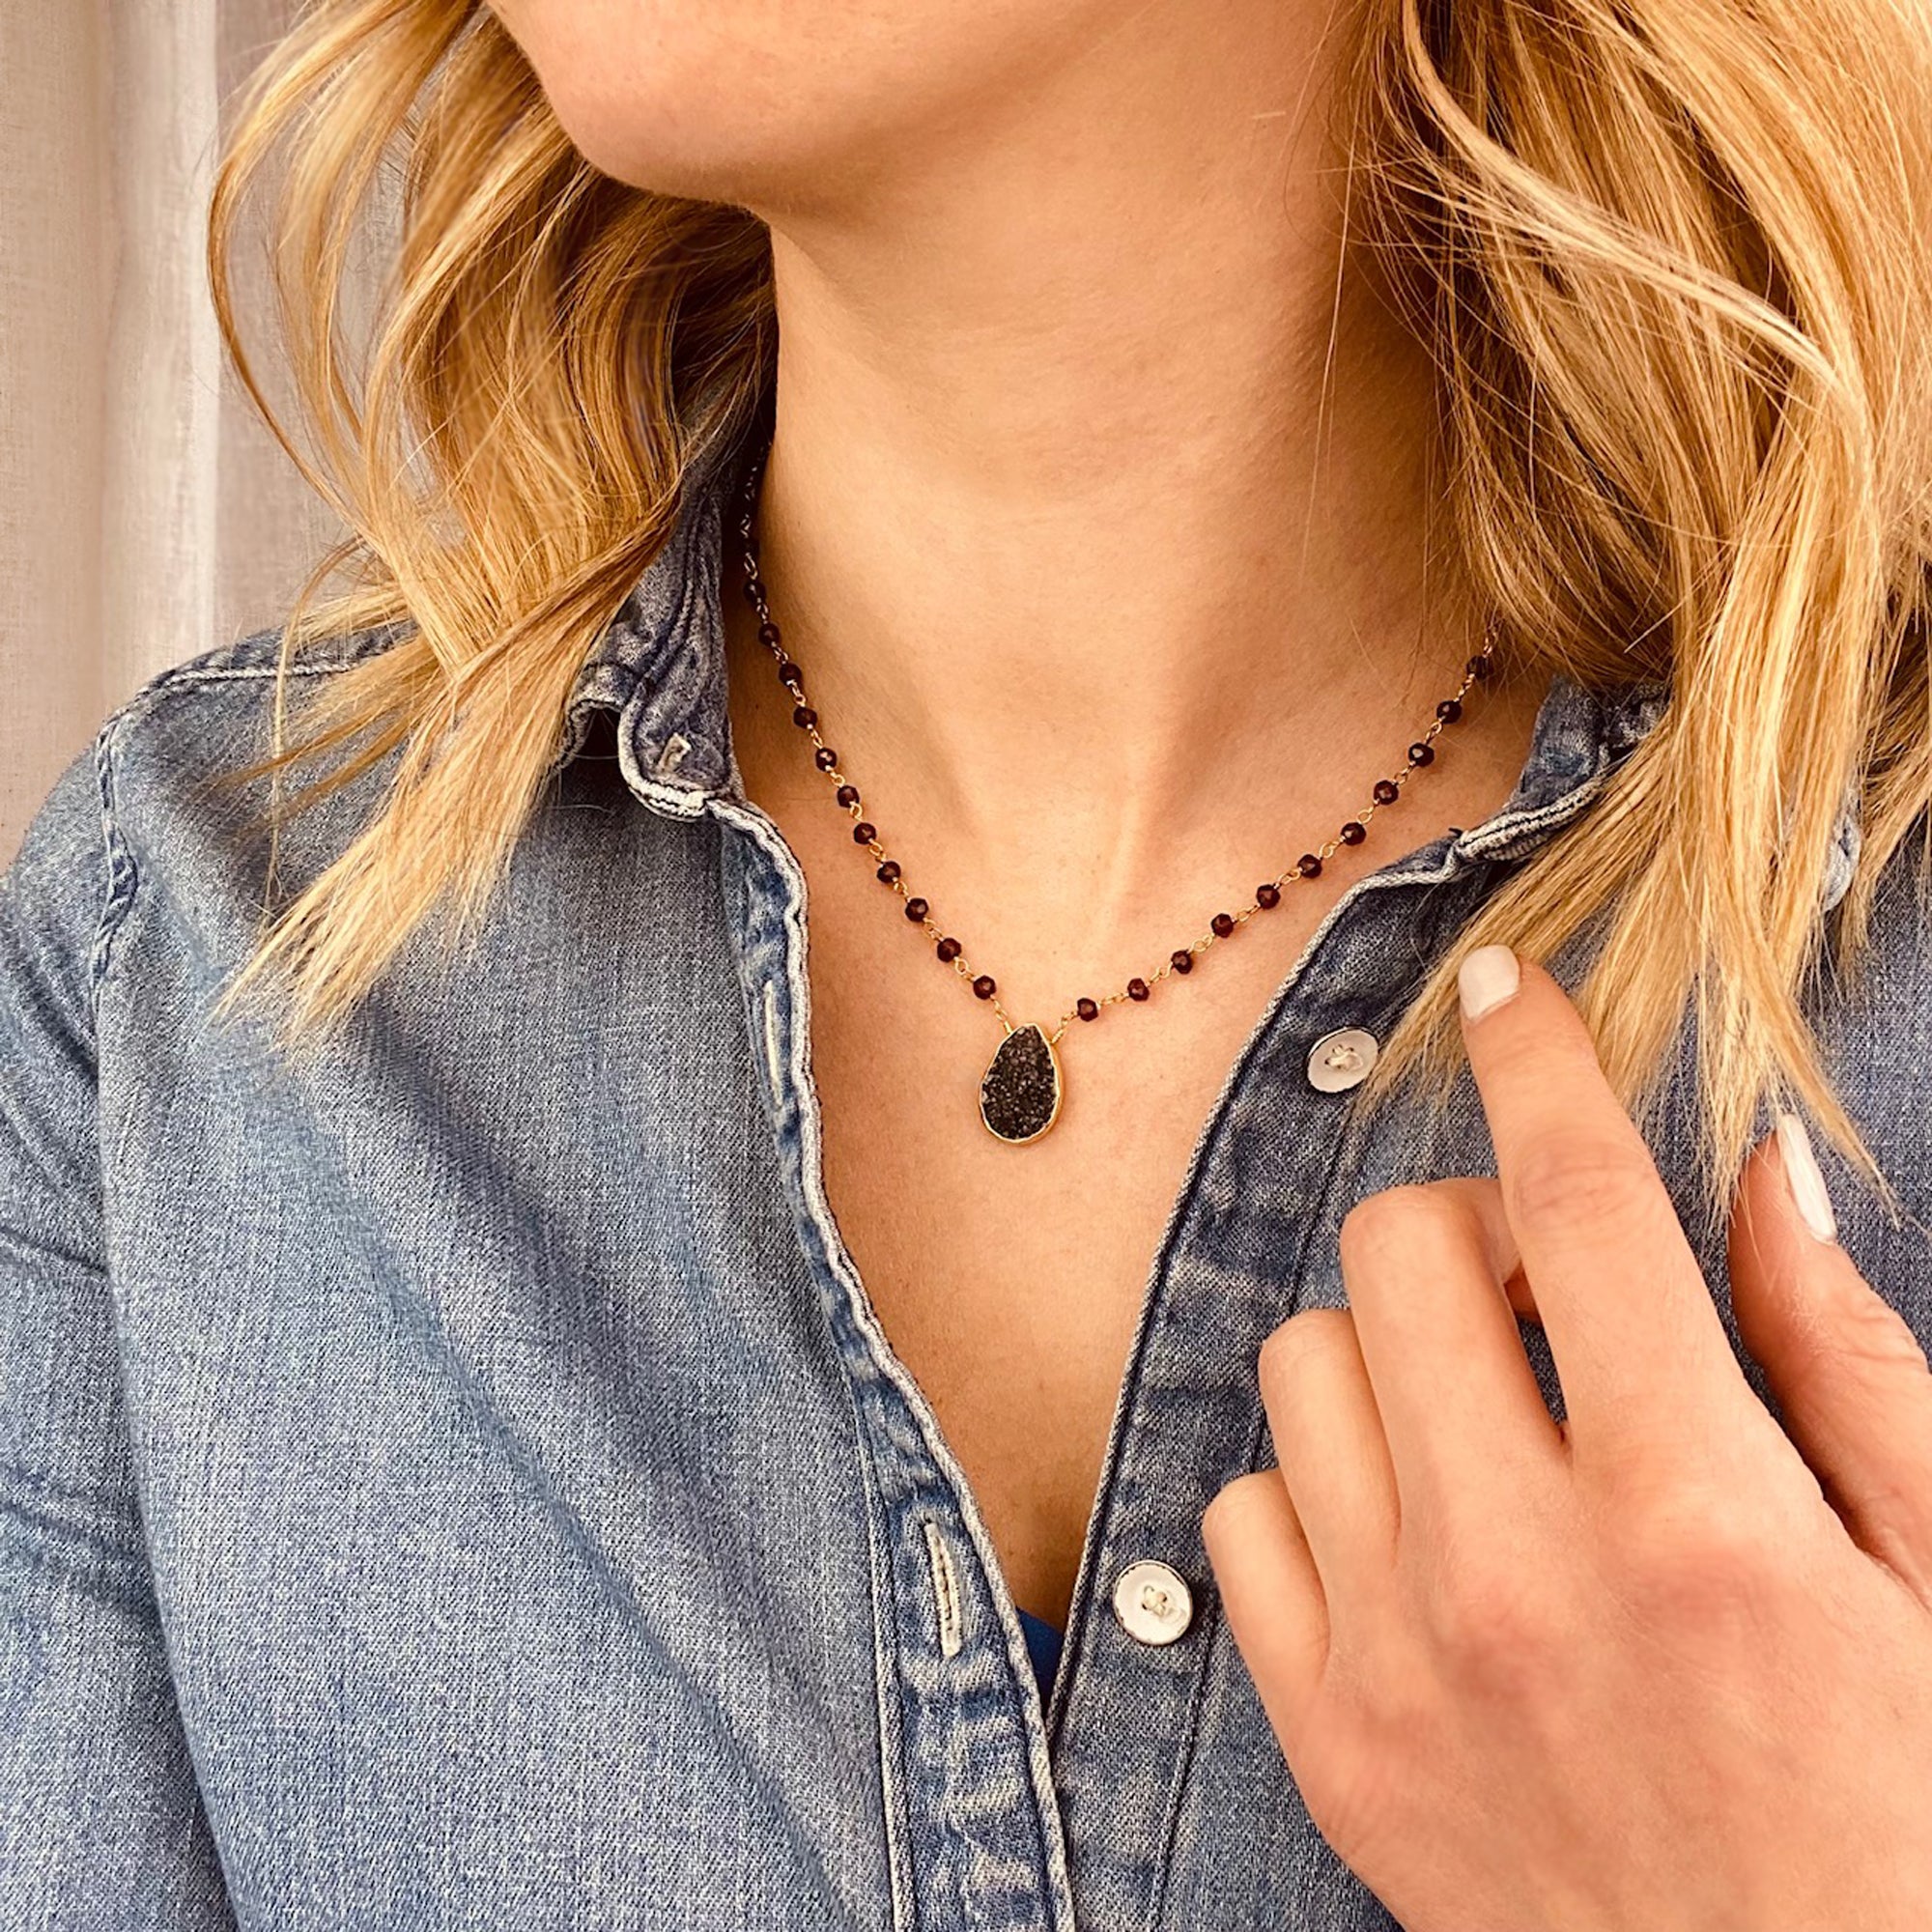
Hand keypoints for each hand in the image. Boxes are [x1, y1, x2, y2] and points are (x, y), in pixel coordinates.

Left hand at [1201, 945, 1931, 1931]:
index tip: (1504, 989)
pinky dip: (1317, 1488)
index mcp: (1699, 1518)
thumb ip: (1846, 1360)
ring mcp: (1401, 1663)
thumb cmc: (1902, 1815)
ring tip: (1486, 1422)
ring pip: (1302, 1364)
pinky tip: (1413, 1532)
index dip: (1538, 1059)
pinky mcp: (1329, 1743)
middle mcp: (1522, 1577)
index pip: (1586, 1202)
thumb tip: (1757, 1169)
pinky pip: (1239, 1514)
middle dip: (1474, 1226)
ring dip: (1392, 1352)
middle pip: (1400, 1252)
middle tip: (1553, 1295)